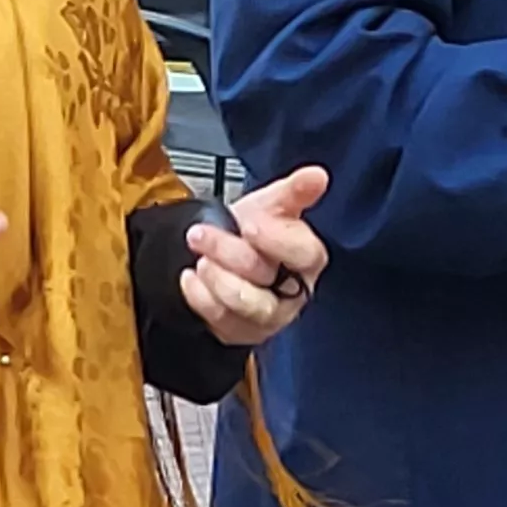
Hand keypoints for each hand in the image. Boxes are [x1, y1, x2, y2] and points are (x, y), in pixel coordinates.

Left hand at [185, 167, 329, 347]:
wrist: (222, 252)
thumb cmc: (253, 232)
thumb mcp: (271, 205)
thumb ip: (293, 191)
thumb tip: (317, 175)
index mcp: (306, 258)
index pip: (304, 254)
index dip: (277, 240)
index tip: (250, 224)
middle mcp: (292, 291)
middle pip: (266, 277)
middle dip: (228, 252)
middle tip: (199, 233)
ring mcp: (268, 316)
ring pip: (248, 306)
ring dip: (218, 280)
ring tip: (200, 260)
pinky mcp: (241, 331)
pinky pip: (221, 321)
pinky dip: (200, 298)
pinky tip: (190, 278)